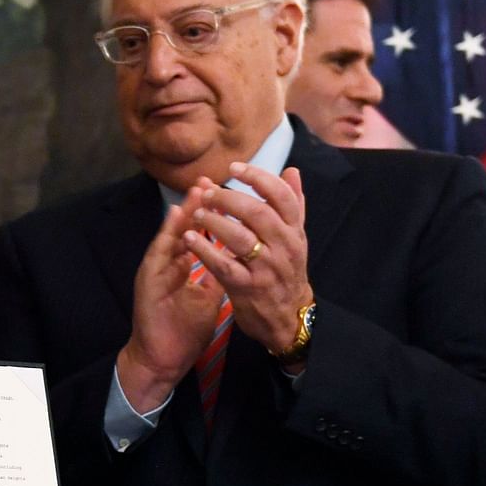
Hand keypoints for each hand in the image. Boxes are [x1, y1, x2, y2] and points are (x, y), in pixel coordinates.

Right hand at [116, 188, 225, 411]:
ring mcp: (156, 270)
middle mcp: (169, 263)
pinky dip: (166, 236)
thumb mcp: (212, 299)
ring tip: (196, 190)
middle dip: (199, 203)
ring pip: (171, 234)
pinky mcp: (147, 282)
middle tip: (210, 178)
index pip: (199, 233)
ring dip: (183, 212)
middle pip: (185, 227)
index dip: (213, 213)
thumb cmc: (184, 330)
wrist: (163, 358)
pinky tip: (175, 220)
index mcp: (183, 265)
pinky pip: (158, 255)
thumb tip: (243, 256)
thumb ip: (223, 274)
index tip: (228, 191)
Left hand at [183, 165, 313, 361]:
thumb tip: (291, 170)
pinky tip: (190, 238)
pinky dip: (205, 250)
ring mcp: (266, 268)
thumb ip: (293, 204)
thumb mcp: (296, 238)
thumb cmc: (287, 271)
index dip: (258, 177)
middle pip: (257, 213)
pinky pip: (223, 265)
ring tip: (196, 213)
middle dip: (229, 198)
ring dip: (215, 221)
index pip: (281, 196)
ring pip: (240, 237)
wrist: (287, 317)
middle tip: (207, 192)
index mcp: (295, 231)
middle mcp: (284, 247)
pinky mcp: (247, 287)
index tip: (234, 168)